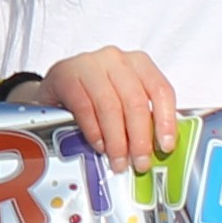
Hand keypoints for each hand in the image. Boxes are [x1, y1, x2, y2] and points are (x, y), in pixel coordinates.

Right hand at [44, 47, 179, 164]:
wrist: (55, 87)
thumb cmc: (94, 95)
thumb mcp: (122, 100)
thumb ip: (141, 118)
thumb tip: (157, 149)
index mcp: (138, 63)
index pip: (160, 90)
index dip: (166, 120)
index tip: (165, 146)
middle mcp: (116, 59)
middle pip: (135, 101)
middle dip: (139, 138)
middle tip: (139, 162)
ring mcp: (90, 65)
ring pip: (110, 107)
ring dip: (116, 141)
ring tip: (117, 161)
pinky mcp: (66, 76)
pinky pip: (84, 108)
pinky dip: (93, 131)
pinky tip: (98, 146)